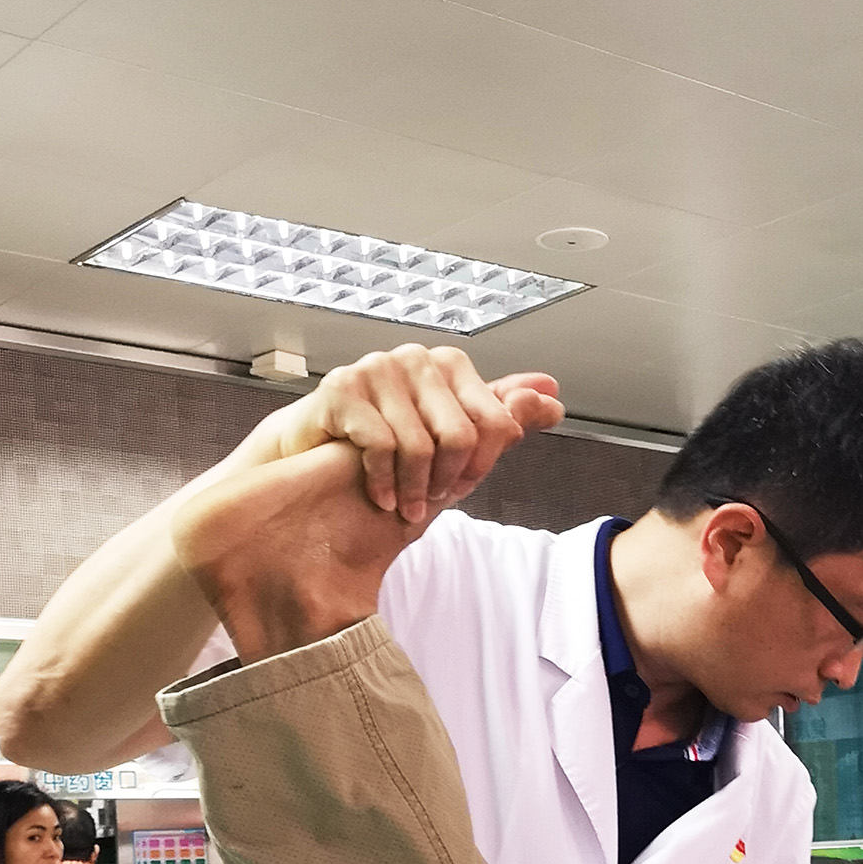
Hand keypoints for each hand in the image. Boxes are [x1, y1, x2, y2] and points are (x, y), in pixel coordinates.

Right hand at [256, 346, 562, 523]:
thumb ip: (503, 416)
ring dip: (414, 491)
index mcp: (448, 365)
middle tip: (429, 501)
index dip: (482, 466)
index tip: (461, 487)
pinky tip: (380, 496)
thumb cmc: (386, 449)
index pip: (497, 422)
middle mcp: (415, 359)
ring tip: (404, 504)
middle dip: (448, 482)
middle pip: (461, 437)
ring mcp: (376, 369)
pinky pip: (381, 445)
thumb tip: (552, 396)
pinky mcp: (340, 389)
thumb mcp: (453, 439)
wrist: (311, 458)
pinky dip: (383, 484)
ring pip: (421, 447)